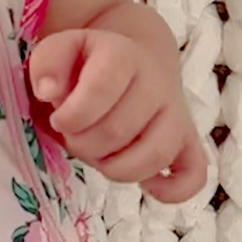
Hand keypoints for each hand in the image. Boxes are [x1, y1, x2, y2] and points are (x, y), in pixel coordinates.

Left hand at [28, 25, 208, 201]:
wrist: (134, 61)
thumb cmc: (89, 64)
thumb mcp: (60, 51)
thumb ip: (47, 65)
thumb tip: (48, 92)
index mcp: (124, 56)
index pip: (101, 88)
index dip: (72, 114)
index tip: (59, 120)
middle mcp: (157, 85)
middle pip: (121, 130)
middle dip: (85, 144)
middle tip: (74, 137)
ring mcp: (176, 115)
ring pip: (156, 154)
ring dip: (116, 168)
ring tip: (100, 157)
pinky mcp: (188, 142)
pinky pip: (194, 173)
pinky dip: (173, 189)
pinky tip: (148, 187)